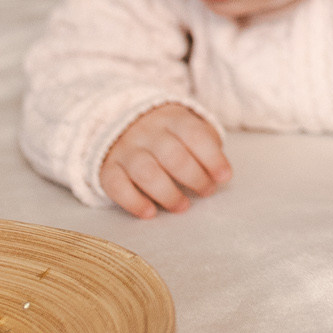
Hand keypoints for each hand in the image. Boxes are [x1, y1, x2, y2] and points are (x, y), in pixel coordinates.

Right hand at [99, 103, 230, 218]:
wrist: (123, 123)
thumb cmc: (168, 133)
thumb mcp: (188, 127)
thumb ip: (206, 145)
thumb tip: (221, 172)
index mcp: (173, 119)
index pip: (195, 136)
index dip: (212, 158)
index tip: (224, 177)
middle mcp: (147, 132)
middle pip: (173, 156)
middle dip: (195, 178)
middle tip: (206, 192)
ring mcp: (125, 150)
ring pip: (146, 172)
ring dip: (168, 194)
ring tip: (182, 207)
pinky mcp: (107, 169)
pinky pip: (117, 186)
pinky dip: (134, 202)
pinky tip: (150, 213)